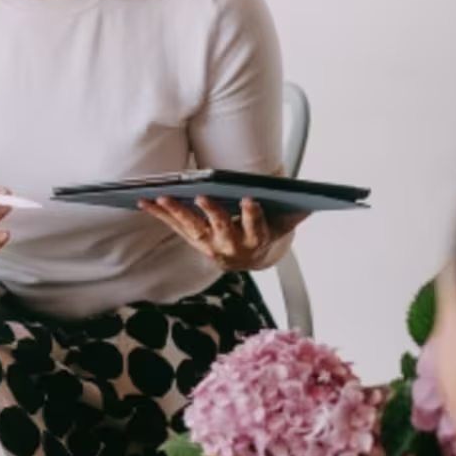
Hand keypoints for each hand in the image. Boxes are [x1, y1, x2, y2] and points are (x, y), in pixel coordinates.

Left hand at [138, 192, 281, 274]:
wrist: (250, 258)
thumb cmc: (266, 232)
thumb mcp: (284, 226)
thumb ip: (294, 214)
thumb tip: (311, 201)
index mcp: (255, 240)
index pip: (256, 227)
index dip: (253, 214)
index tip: (250, 199)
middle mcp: (231, 246)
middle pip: (221, 229)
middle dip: (212, 212)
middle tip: (202, 196)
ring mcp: (209, 245)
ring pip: (193, 228)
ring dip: (177, 212)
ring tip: (163, 196)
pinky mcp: (193, 240)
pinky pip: (175, 226)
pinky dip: (159, 214)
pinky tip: (144, 200)